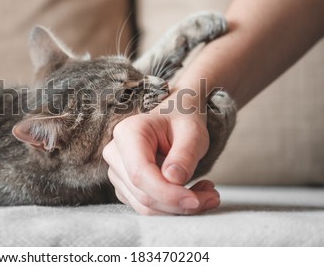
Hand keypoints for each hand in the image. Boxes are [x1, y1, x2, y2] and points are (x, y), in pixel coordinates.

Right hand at [102, 94, 220, 214]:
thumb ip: (184, 155)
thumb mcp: (192, 132)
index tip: (196, 200)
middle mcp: (115, 153)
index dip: (167, 193)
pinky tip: (191, 192)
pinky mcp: (125, 187)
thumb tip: (174, 180)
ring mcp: (117, 172)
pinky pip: (147, 207)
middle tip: (212, 197)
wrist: (174, 119)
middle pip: (142, 194)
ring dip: (179, 208)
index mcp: (128, 133)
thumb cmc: (182, 122)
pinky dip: (172, 207)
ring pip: (145, 206)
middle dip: (179, 203)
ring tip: (207, 193)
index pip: (140, 173)